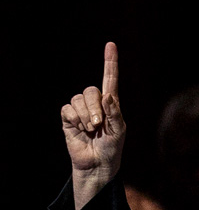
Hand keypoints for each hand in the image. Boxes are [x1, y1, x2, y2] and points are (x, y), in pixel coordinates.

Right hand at [61, 43, 125, 205]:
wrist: (97, 164)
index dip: (110, 62)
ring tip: (90, 129)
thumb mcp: (119, 130)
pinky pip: (67, 109)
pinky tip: (79, 129)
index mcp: (111, 104)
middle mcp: (95, 104)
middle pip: (90, 90)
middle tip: (98, 125)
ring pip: (78, 99)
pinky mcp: (68, 119)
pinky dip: (74, 119)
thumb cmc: (112, 147)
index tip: (110, 45)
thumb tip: (107, 96)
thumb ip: (115, 112)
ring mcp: (81, 111)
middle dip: (95, 107)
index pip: (110, 79)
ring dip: (86, 115)